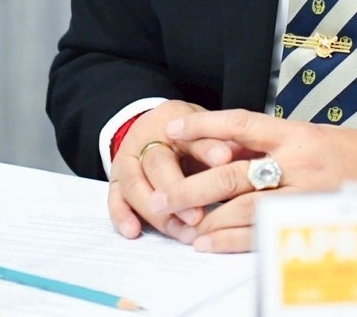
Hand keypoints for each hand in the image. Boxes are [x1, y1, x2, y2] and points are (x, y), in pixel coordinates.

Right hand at [108, 99, 240, 241]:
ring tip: (180, 233)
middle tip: (198, 216)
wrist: (152, 131)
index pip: (191, 136)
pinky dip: (122, 216)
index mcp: (173, 123)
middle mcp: (145, 140)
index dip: (208, 150)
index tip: (225, 160)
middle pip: (158, 164)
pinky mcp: (116, 182)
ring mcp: (127, 161)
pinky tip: (133, 231)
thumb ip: (220, 145)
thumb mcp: (205, 133)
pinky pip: (114, 199)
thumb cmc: (187, 137)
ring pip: (135, 186)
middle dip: (178, 192)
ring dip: (157, 213)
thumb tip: (241, 157)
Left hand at [155, 108, 356, 252]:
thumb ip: (276, 145)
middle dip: (192, 184)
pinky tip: (210, 242)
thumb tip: (228, 150)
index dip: (204, 125)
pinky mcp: (315, 220)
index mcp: (298, 133)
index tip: (171, 128)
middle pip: (234, 171)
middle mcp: (300, 160)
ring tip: (181, 225)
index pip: (242, 122)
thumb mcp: (317, 138)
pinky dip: (233, 239)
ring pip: (245, 206)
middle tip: (161, 195)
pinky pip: (265, 231)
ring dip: (209, 218)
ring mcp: (308, 193)